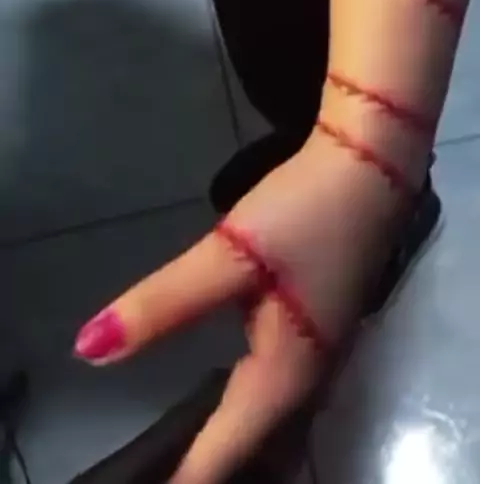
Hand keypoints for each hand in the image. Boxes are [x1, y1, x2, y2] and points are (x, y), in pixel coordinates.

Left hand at [73, 132, 403, 483]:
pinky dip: (240, 409)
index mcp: (285, 375)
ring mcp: (318, 354)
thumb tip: (89, 349)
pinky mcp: (316, 328)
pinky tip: (218, 396)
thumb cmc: (303, 214)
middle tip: (153, 472)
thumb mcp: (230, 254)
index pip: (223, 452)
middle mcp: (306, 378)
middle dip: (203, 466)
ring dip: (224, 442)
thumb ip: (163, 304)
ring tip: (175, 450)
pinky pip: (274, 392)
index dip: (182, 479)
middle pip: (251, 448)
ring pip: (265, 422)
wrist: (371, 166)